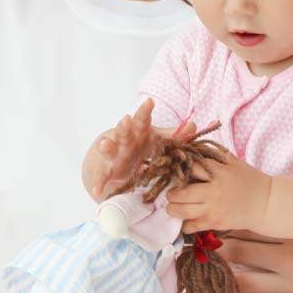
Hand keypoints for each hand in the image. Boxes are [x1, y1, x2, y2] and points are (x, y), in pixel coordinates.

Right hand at [82, 98, 200, 201]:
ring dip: (106, 147)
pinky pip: (101, 177)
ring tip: (106, 145)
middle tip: (126, 120)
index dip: (145, 110)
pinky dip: (99, 183)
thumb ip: (172, 135)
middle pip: (123, 132)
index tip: (150, 101)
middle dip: (124, 126)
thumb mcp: (153, 140)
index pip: (142, 120)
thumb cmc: (136, 146)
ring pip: (108, 149)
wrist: (110, 160)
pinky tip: (98, 190)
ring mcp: (111, 155)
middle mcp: (123, 140)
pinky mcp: (104, 170)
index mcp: (137, 132)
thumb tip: (193, 125)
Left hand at [165, 152, 271, 232]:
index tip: (172, 170)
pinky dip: (184, 225)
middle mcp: (213, 191)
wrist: (266, 204)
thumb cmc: (248, 180)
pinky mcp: (215, 223)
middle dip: (171, 193)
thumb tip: (191, 144)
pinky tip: (184, 220)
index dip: (178, 168)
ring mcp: (214, 209)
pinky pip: (192, 226)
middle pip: (181, 193)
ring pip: (182, 211)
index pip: (190, 167)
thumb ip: (214, 153)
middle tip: (170, 192)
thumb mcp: (234, 162)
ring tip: (172, 206)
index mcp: (218, 173)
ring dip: (172, 209)